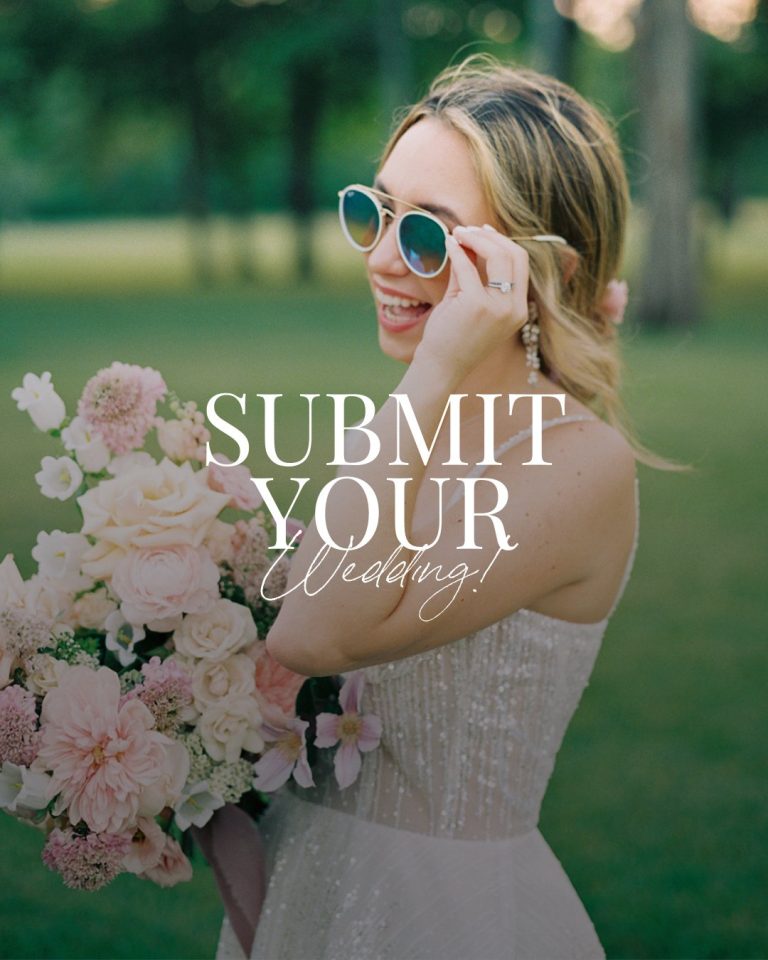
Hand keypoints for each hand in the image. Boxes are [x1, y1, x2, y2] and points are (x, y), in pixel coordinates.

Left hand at [414, 224, 530, 377]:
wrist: (440, 366)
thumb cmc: (452, 336)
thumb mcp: (467, 300)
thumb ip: (472, 272)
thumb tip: (469, 240)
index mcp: (517, 309)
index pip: (521, 263)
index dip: (502, 242)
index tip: (482, 232)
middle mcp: (514, 309)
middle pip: (516, 255)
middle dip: (490, 236)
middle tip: (467, 230)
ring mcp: (499, 308)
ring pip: (499, 255)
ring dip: (476, 238)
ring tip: (457, 234)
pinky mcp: (478, 305)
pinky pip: (468, 268)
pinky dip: (457, 252)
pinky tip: (448, 244)